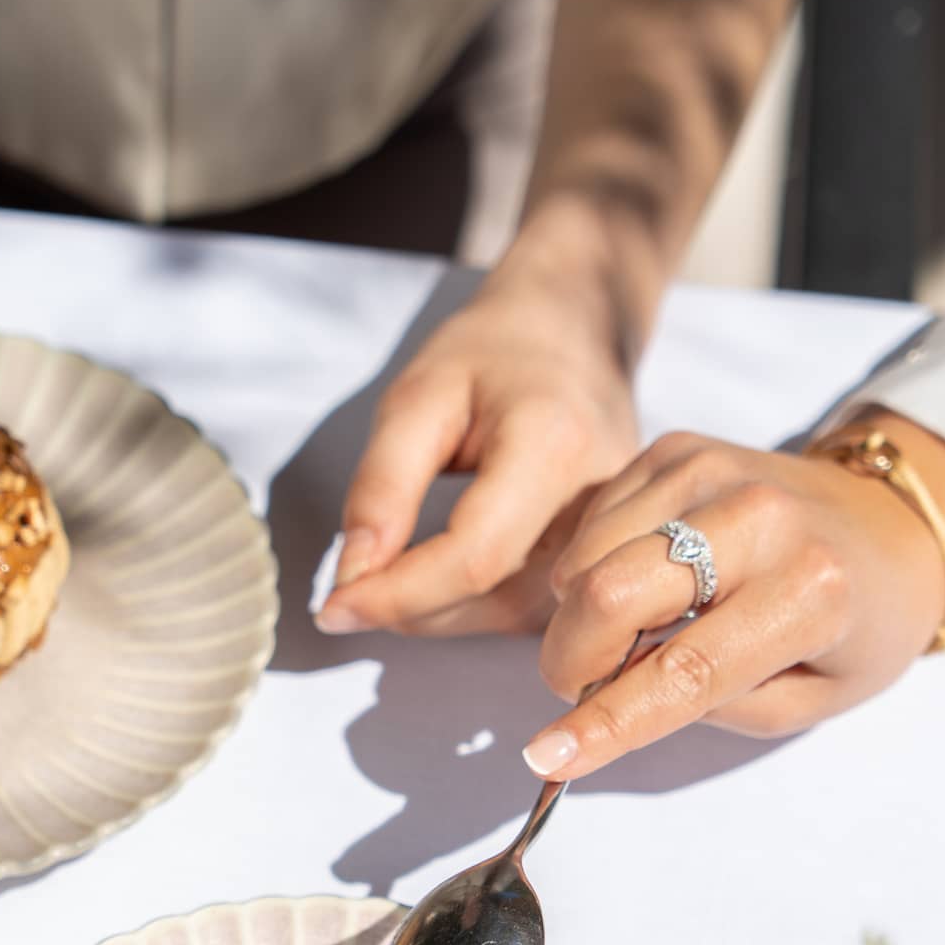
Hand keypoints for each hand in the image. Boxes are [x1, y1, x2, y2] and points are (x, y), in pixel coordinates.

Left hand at [314, 203, 642, 637]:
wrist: (578, 325)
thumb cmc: (493, 351)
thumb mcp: (417, 397)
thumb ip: (383, 485)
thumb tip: (355, 577)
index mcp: (555, 447)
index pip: (473, 559)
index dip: (396, 595)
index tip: (332, 608)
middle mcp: (600, 504)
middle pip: (494, 601)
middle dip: (407, 609)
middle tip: (349, 587)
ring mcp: (612, 536)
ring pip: (512, 618)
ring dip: (435, 616)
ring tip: (389, 578)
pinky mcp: (605, 553)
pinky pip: (532, 610)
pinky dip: (468, 607)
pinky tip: (436, 576)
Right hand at [522, 418, 944, 780]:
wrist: (891, 524)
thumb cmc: (853, 630)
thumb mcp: (804, 699)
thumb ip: (706, 704)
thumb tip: (601, 691)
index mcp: (809, 594)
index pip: (684, 672)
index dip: (607, 721)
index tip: (546, 757)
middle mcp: (759, 518)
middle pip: (609, 593)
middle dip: (571, 657)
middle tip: (579, 685)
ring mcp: (710, 472)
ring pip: (585, 559)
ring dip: (580, 615)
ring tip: (628, 630)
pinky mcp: (676, 450)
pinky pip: (590, 525)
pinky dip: (592, 568)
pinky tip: (640, 581)